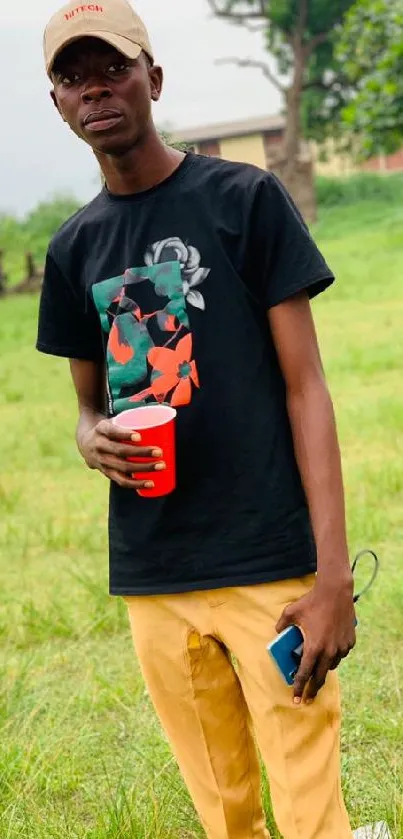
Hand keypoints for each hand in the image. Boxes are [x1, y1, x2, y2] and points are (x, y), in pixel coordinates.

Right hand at [79, 419, 164, 490]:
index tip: (139, 436)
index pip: (112, 431)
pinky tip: (151, 483)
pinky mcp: (106, 473)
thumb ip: (134, 419)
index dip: (124, 434)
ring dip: (143, 468)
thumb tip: (166, 411)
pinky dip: (137, 483)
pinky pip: (121, 480)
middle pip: (120, 451)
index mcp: (101, 429)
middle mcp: (99, 446)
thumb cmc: (109, 430)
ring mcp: (102, 461)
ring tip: (161, 466)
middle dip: (141, 453)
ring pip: (123, 467)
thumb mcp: (114, 421)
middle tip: (159, 452)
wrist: (84, 443)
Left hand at [276, 574, 355, 703]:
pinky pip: (341, 654)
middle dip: (313, 690)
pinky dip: (334, 656)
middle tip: (308, 699)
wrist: (335, 592)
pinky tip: (330, 651)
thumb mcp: (291, 612)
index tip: (295, 699)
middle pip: (320, 677)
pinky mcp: (350, 642)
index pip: (304, 674)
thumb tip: (277, 632)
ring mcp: (341, 647)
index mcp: (313, 647)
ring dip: (324, 669)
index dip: (298, 688)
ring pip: (331, 665)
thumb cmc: (312, 601)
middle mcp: (329, 651)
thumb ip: (282, 625)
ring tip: (318, 669)